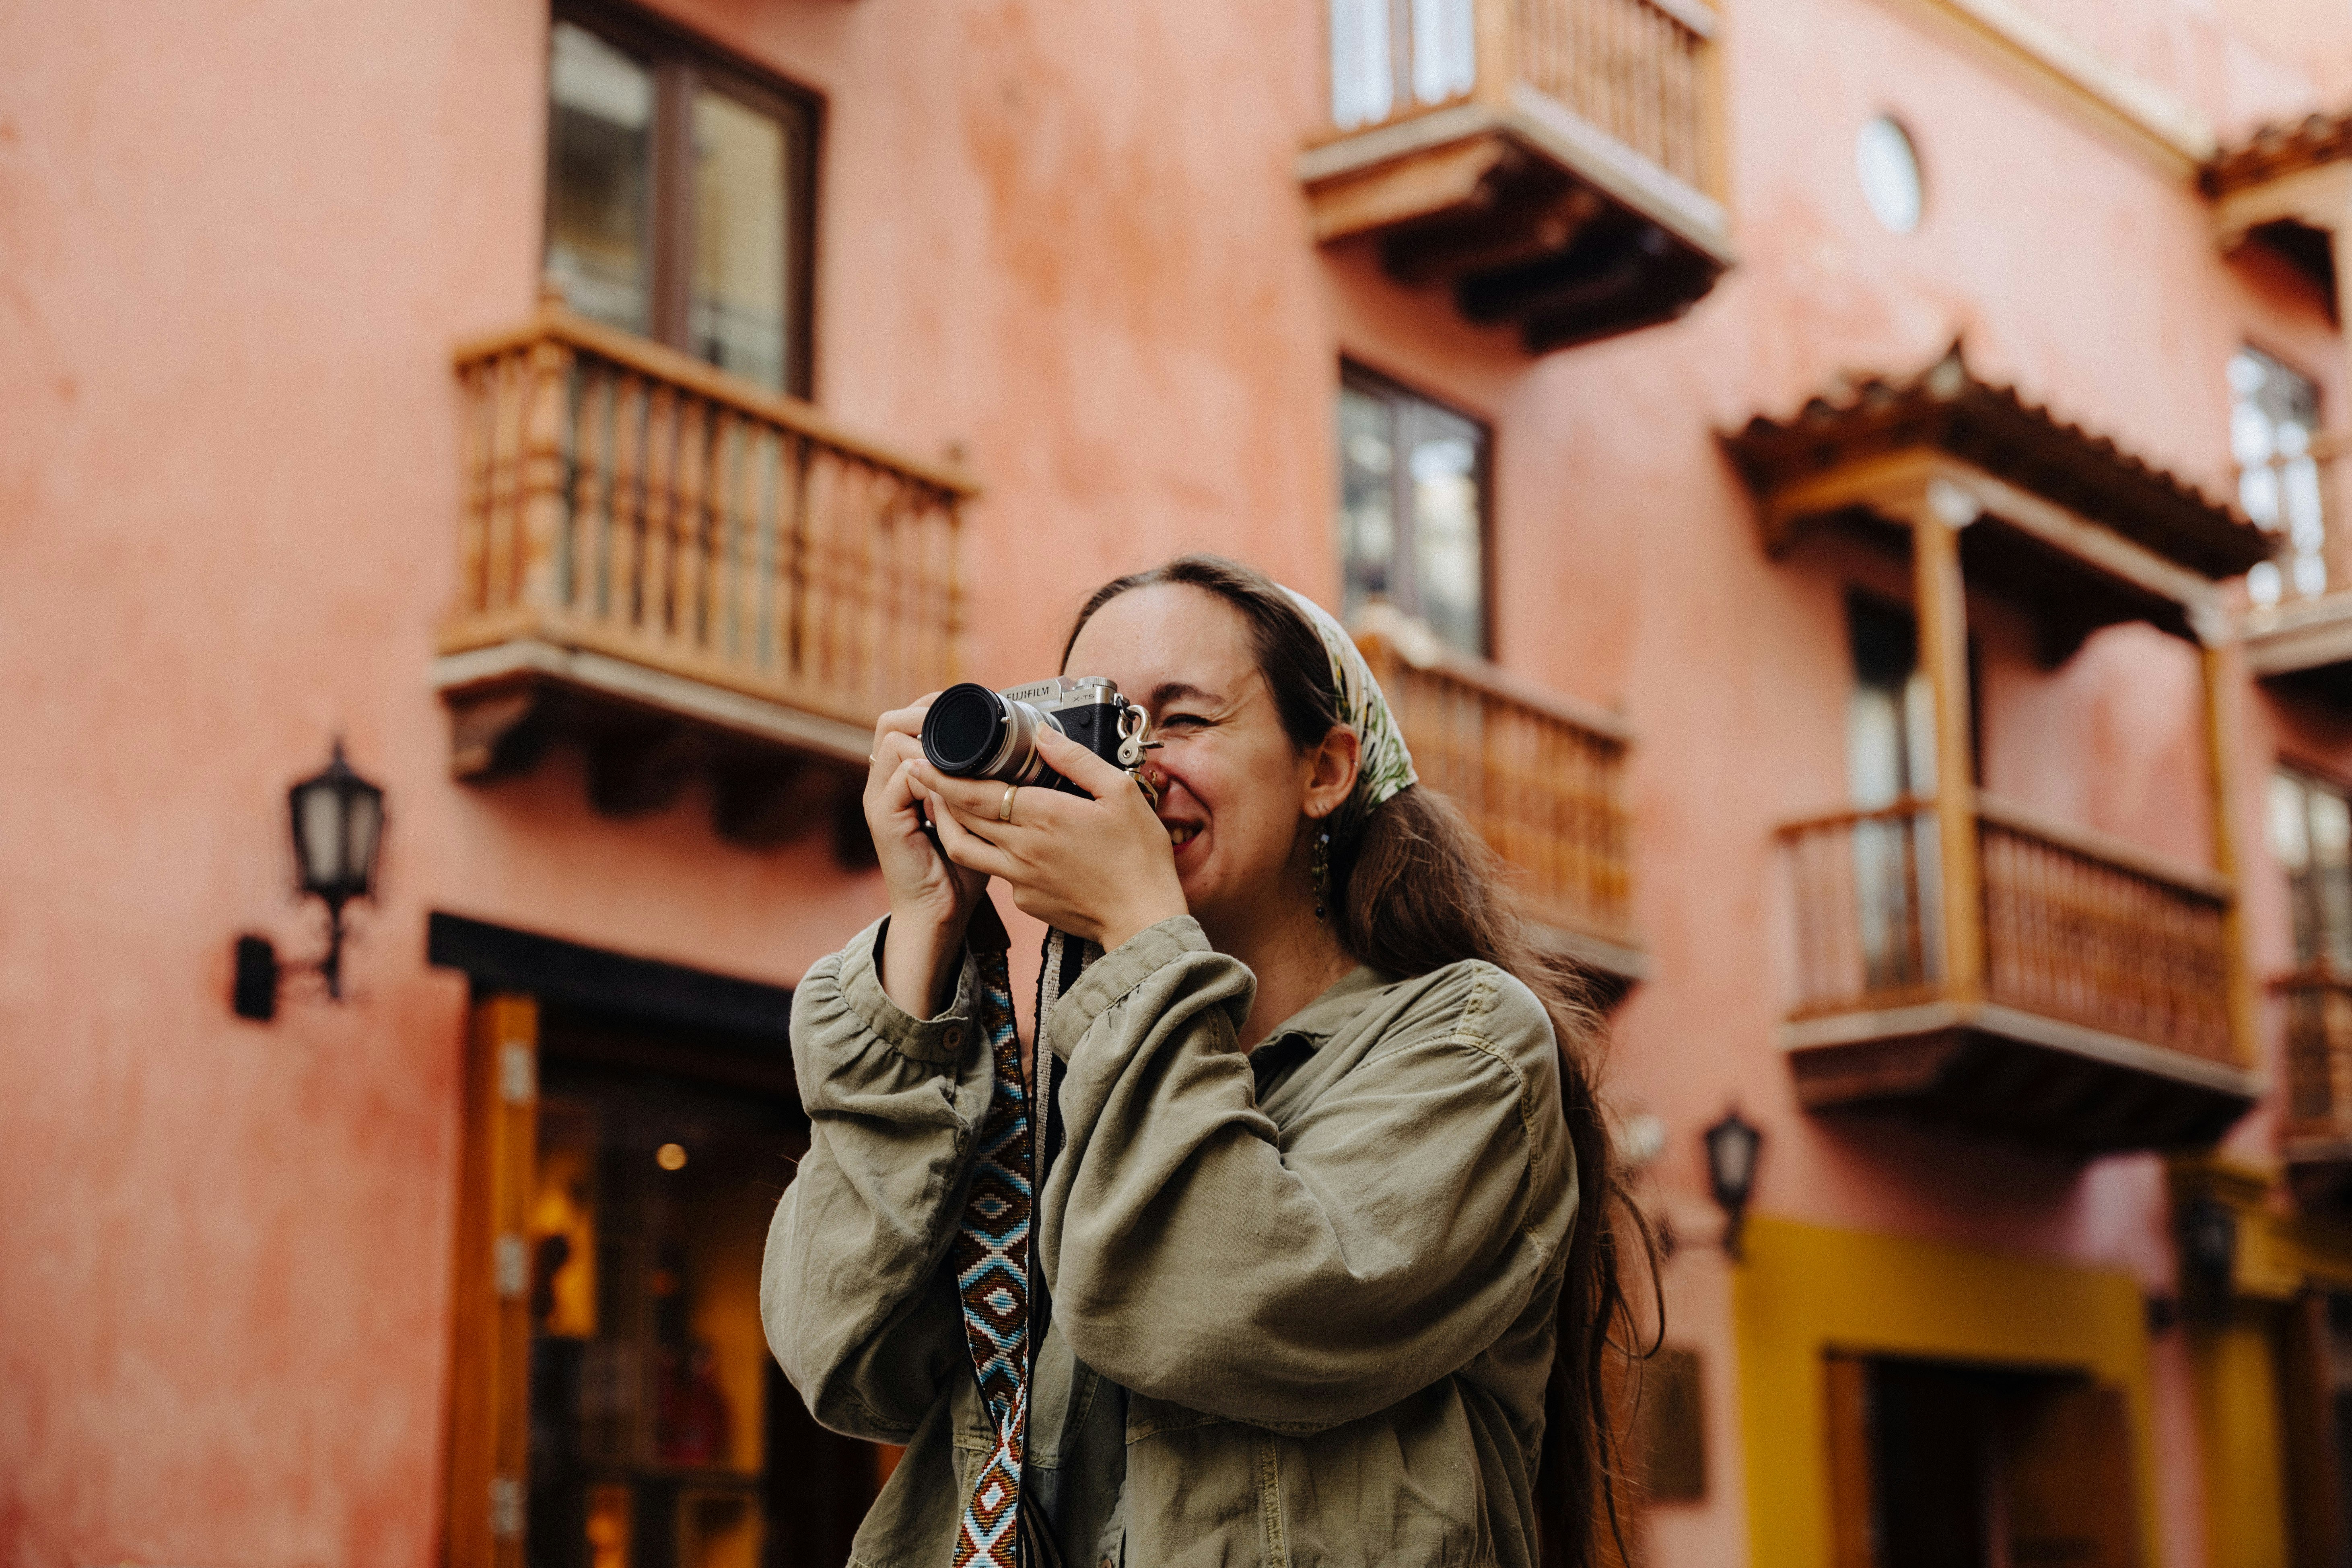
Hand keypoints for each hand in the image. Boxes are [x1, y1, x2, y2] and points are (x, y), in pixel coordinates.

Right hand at [865, 696, 989, 1015]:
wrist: (938, 914)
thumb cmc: (959, 869)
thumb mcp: (972, 816)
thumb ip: (978, 786)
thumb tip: (1009, 755)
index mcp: (902, 778)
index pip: (904, 720)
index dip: (932, 707)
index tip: (971, 708)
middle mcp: (884, 783)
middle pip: (889, 721)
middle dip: (926, 712)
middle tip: (964, 719)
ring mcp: (879, 799)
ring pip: (892, 740)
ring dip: (929, 738)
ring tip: (964, 749)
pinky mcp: (884, 818)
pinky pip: (903, 776)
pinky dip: (932, 772)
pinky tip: (957, 780)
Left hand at [915, 725, 1187, 950]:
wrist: (1143, 921)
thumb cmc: (1138, 858)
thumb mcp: (1120, 794)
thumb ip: (1077, 761)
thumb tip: (1044, 735)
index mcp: (1043, 817)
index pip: (974, 794)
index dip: (941, 776)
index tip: (920, 759)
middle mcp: (1022, 848)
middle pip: (962, 817)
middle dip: (936, 792)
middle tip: (922, 771)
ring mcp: (1019, 878)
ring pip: (966, 847)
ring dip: (949, 823)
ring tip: (943, 803)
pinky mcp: (1025, 900)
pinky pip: (995, 870)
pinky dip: (986, 850)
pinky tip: (997, 837)